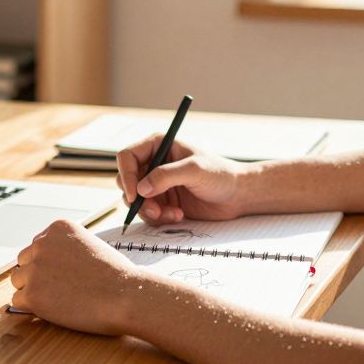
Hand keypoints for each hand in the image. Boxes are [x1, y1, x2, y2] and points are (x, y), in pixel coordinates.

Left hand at [9, 219, 145, 333]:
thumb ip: (65, 248)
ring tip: (59, 297)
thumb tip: (46, 261)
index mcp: (58, 228)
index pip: (37, 245)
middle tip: (61, 287)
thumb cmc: (114, 275)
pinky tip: (54, 307)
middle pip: (24, 261)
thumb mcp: (89, 245)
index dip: (50, 262)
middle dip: (38, 274)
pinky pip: (18, 300)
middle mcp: (42, 243)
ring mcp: (35, 269)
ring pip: (19, 280)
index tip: (65, 272)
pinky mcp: (32, 294)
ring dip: (33, 290)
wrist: (125, 296)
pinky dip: (33, 307)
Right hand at [116, 135, 247, 225]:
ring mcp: (156, 184)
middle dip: (137, 199)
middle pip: (126, 181)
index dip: (127, 175)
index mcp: (158, 145)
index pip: (127, 157)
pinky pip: (147, 213)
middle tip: (155, 211)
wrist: (236, 195)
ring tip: (173, 214)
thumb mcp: (194, 170)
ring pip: (135, 200)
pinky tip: (179, 215)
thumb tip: (141, 188)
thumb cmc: (220, 174)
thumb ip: (166, 176)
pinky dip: (159, 218)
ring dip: (150, 212)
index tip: (135, 195)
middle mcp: (153, 163)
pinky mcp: (162, 201)